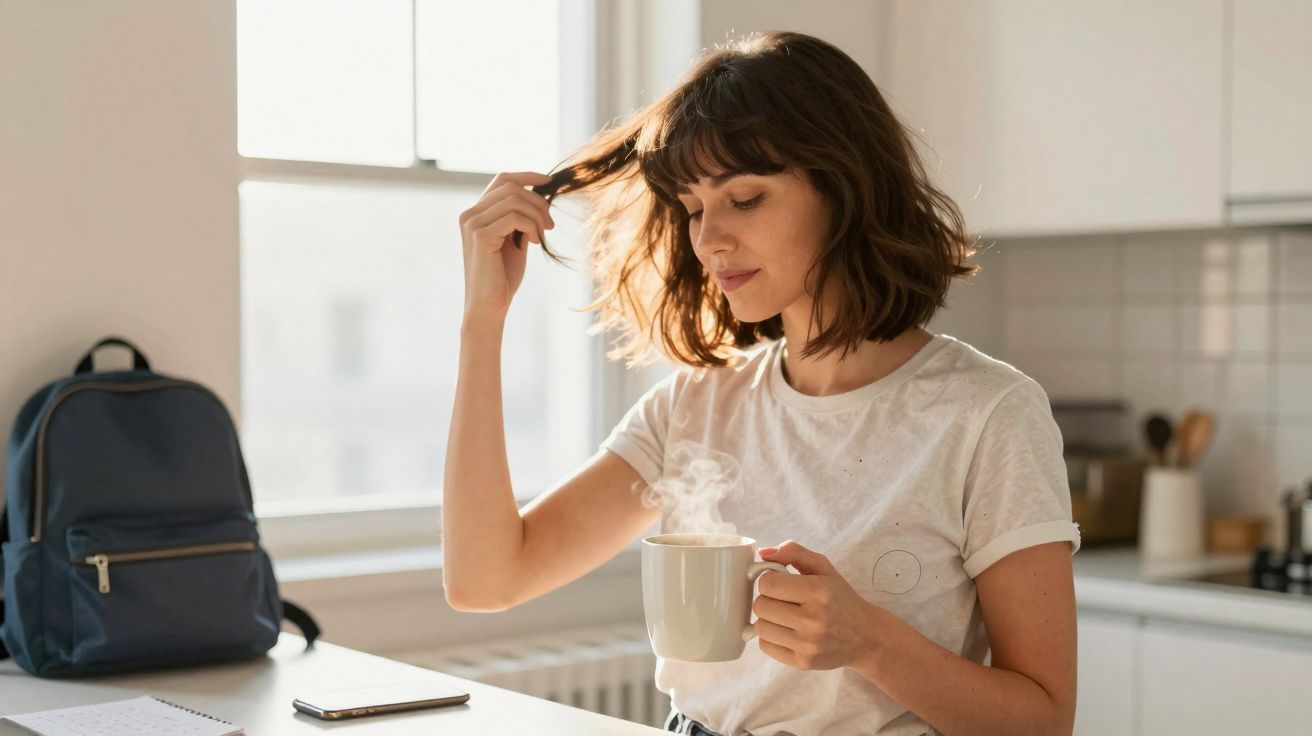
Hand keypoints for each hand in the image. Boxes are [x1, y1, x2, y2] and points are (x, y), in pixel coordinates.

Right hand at [458, 171, 555, 317]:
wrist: (489, 306)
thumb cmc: (502, 277)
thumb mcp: (514, 240)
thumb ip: (520, 218)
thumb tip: (540, 196)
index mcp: (476, 213)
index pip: (502, 179)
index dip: (527, 176)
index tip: (549, 181)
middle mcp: (469, 214)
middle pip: (511, 187)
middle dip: (537, 201)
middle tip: (550, 224)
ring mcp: (472, 224)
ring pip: (514, 200)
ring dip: (537, 215)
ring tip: (543, 234)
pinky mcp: (480, 236)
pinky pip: (514, 217)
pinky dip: (531, 226)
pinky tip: (534, 243)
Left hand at [751, 540, 886, 670]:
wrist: (866, 637)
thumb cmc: (840, 598)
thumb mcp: (823, 568)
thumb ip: (793, 552)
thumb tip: (762, 552)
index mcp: (818, 591)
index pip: (767, 583)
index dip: (769, 580)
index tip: (780, 582)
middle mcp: (813, 620)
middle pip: (761, 605)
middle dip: (767, 599)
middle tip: (783, 600)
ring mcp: (807, 644)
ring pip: (760, 627)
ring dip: (768, 619)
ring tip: (785, 616)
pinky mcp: (802, 663)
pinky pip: (766, 646)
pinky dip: (771, 637)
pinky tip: (787, 631)